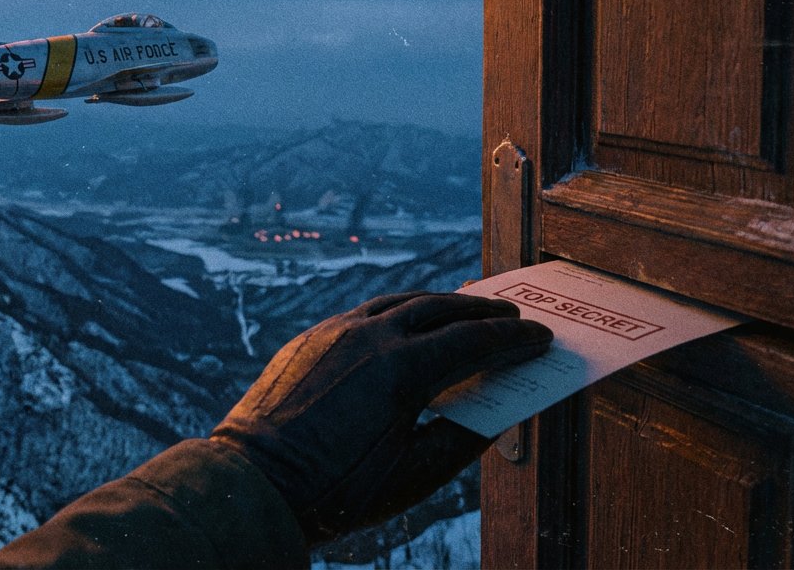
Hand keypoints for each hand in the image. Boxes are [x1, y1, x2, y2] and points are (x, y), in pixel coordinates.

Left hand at [209, 292, 551, 543]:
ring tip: (468, 311)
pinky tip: (409, 323)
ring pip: (400, 303)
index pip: (473, 342)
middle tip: (513, 315)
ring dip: (440, 304)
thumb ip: (463, 439)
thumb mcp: (413, 477)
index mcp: (400, 371)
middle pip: (440, 309)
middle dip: (482, 312)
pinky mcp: (312, 337)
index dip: (513, 340)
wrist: (253, 483)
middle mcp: (369, 337)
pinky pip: (366, 312)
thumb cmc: (335, 491)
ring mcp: (336, 331)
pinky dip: (399, 311)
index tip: (541, 339)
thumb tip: (500, 412)